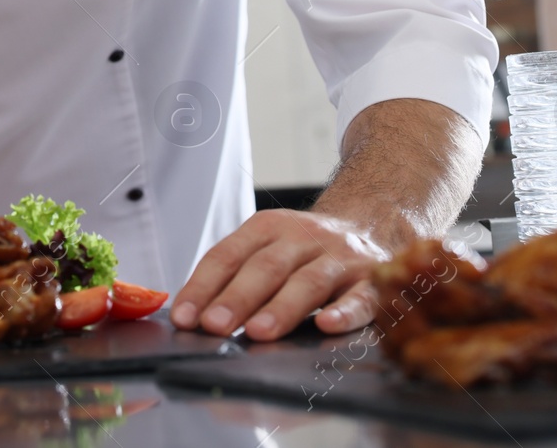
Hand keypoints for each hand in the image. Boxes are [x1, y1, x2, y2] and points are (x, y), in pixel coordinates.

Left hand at [170, 208, 389, 340]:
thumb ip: (235, 275)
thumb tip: (193, 317)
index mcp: (269, 227)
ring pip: (308, 281)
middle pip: (266, 267)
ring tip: (257, 333)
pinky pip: (361, 297)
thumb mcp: (269, 245)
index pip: (228, 255)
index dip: (203, 286)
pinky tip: (327, 325)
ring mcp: (340, 257)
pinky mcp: (372, 280)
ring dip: (281, 308)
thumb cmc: (307, 249)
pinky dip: (345, 312)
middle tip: (214, 326)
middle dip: (236, 298)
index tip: (184, 317)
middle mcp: (303, 237)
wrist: (372, 223)